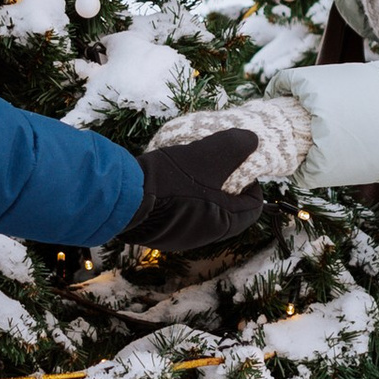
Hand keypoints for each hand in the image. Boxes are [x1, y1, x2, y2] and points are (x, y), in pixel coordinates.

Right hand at [128, 104, 309, 252]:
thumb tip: (251, 141)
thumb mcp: (209, 153)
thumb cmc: (172, 178)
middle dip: (228, 186)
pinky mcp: (161, 235)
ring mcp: (182, 238)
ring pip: (205, 212)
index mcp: (224, 222)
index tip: (240, 164)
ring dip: (205, 191)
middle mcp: (206, 236)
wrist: (124, 197)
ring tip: (192, 168)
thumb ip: (235, 145)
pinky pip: (183, 215)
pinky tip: (172, 181)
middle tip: (217, 163)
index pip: (254, 206)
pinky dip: (185, 199)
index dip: (253, 183)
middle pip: (230, 210)